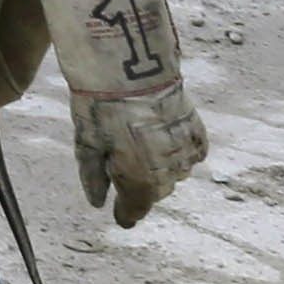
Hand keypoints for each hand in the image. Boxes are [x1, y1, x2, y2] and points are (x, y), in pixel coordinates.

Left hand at [39, 0, 207, 225]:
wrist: (133, 67)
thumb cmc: (102, 105)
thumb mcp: (86, 142)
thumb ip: (93, 176)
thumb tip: (98, 203)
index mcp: (139, 184)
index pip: (134, 210)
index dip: (125, 214)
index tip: (119, 216)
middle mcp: (168, 176)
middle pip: (153, 191)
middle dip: (138, 185)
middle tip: (120, 162)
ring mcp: (186, 154)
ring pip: (172, 173)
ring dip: (158, 165)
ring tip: (138, 139)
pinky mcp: (198, 132)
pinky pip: (189, 152)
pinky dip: (177, 148)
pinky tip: (161, 133)